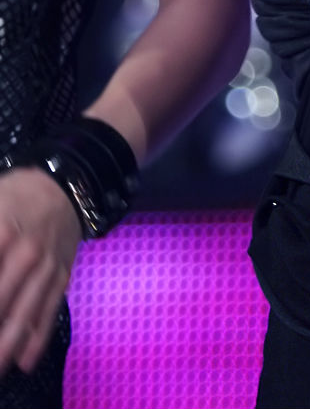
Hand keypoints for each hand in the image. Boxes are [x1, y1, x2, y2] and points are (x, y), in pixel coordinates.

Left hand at [0, 167, 81, 375]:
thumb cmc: (16, 196)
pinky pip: (49, 310)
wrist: (67, 183)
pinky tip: (24, 361)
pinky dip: (37, 338)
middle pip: (2, 299)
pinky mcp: (62, 275)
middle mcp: (27, 252)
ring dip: (8, 343)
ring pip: (24, 312)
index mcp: (3, 230)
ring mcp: (48, 266)